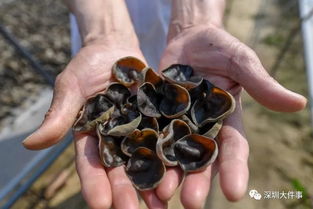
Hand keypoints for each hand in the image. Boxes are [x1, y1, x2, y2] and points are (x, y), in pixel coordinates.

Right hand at [22, 39, 168, 208]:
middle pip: (120, 168)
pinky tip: (180, 174)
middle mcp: (115, 138)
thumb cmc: (88, 66)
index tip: (100, 204)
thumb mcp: (71, 87)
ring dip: (153, 182)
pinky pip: (165, 138)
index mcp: (91, 135)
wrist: (115, 49)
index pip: (91, 163)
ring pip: (145, 160)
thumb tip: (30, 144)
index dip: (94, 183)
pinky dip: (172, 156)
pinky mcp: (158, 119)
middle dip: (126, 191)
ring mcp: (139, 130)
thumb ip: (59, 115)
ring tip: (161, 204)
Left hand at [156, 24, 306, 208]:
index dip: (234, 170)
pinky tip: (138, 166)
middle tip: (192, 202)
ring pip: (173, 153)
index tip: (234, 193)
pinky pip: (149, 133)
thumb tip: (298, 103)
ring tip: (161, 193)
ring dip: (168, 173)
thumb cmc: (221, 49)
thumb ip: (262, 84)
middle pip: (201, 159)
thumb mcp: (242, 62)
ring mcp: (177, 122)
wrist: (190, 39)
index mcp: (226, 120)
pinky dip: (145, 149)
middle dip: (197, 181)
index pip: (233, 149)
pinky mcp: (156, 113)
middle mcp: (202, 127)